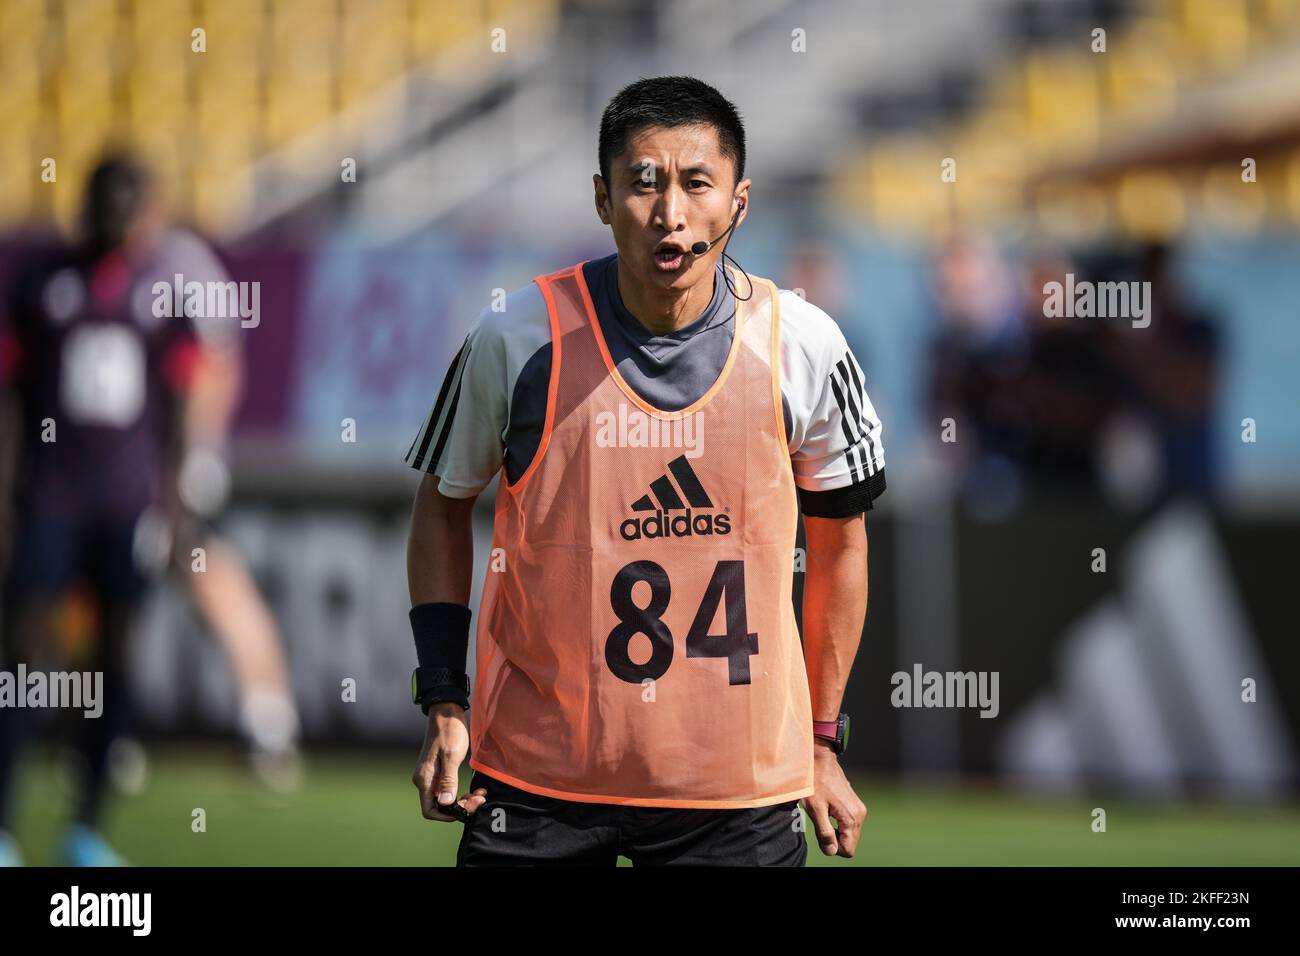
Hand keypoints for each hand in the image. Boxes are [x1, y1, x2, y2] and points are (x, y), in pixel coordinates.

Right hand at [411, 702, 486, 821]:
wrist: (447, 713)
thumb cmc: (449, 732)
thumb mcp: (452, 756)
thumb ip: (448, 781)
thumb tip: (445, 803)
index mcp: (425, 779)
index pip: (430, 810)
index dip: (447, 815)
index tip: (466, 809)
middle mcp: (425, 780)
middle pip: (440, 806)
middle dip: (461, 806)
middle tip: (480, 798)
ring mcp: (431, 777)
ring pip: (446, 799)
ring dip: (463, 800)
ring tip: (480, 794)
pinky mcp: (439, 772)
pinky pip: (448, 789)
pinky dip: (461, 791)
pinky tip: (475, 789)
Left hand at [802, 741, 866, 857]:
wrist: (820, 760)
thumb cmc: (815, 783)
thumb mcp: (815, 809)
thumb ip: (824, 832)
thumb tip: (831, 850)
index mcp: (851, 818)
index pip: (848, 850)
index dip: (833, 847)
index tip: (821, 832)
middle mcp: (860, 814)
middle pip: (850, 842)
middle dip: (835, 839)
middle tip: (820, 822)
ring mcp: (859, 808)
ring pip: (850, 833)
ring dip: (836, 830)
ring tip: (823, 814)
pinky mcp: (855, 804)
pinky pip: (849, 823)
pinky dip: (838, 823)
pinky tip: (828, 809)